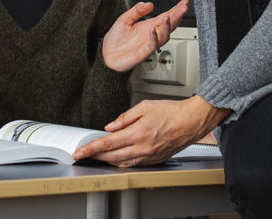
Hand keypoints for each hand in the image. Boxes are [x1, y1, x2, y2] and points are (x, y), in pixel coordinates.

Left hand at [72, 95, 229, 166]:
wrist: (191, 122)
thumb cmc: (171, 112)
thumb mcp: (144, 107)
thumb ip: (124, 118)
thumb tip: (110, 127)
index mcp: (137, 133)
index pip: (107, 144)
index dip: (90, 149)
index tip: (80, 152)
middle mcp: (142, 148)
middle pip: (111, 157)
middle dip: (95, 156)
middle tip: (85, 154)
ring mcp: (149, 156)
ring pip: (121, 163)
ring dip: (107, 161)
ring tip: (98, 155)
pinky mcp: (155, 160)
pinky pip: (133, 165)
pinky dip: (122, 162)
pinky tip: (118, 157)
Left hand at [100, 0, 188, 72]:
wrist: (106, 55)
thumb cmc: (116, 39)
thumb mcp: (125, 19)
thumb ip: (137, 11)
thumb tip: (149, 3)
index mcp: (149, 25)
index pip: (166, 16)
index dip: (175, 10)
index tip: (184, 3)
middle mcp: (151, 34)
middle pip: (169, 25)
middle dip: (177, 16)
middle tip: (184, 8)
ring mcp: (149, 44)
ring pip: (164, 36)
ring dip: (167, 26)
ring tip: (168, 17)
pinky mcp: (143, 53)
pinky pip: (152, 45)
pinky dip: (154, 38)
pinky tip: (153, 30)